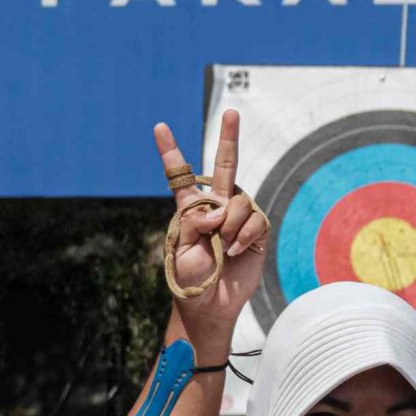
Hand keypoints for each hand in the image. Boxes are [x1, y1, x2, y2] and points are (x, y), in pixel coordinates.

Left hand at [155, 109, 268, 358]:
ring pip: (239, 201)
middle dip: (229, 137)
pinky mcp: (256, 232)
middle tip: (231, 112)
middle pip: (224, 164)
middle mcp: (216, 206)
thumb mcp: (181, 246)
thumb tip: (221, 209)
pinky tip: (235, 251)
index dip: (170, 152)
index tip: (159, 128)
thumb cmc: (190, 277)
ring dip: (230, 226)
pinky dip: (244, 236)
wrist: (211, 303)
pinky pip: (254, 220)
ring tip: (224, 247)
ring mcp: (237, 218)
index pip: (180, 176)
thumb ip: (196, 220)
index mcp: (191, 208)